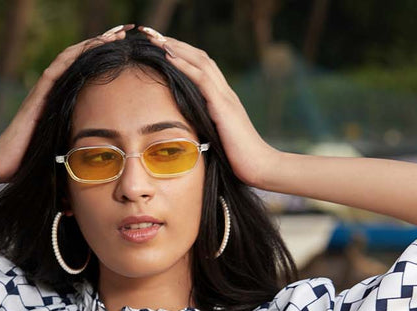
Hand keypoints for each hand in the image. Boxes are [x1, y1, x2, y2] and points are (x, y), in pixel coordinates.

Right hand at [0, 23, 134, 184]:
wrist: (3, 166)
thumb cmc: (30, 165)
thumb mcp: (60, 155)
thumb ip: (74, 154)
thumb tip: (91, 174)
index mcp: (60, 102)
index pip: (85, 73)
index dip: (105, 60)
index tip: (126, 52)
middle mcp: (53, 92)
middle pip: (81, 60)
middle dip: (104, 45)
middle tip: (127, 33)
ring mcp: (44, 92)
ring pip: (71, 58)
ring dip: (93, 44)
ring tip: (116, 35)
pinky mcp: (37, 96)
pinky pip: (58, 69)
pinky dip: (75, 55)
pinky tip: (92, 45)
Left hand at [138, 26, 277, 187]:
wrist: (260, 167)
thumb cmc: (240, 161)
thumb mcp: (218, 142)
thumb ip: (206, 132)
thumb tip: (189, 137)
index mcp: (224, 101)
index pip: (203, 70)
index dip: (185, 57)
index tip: (164, 50)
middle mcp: (226, 93)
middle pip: (201, 58)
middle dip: (178, 45)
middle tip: (156, 36)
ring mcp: (226, 97)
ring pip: (201, 62)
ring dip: (178, 48)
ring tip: (158, 39)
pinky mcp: (223, 106)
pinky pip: (202, 78)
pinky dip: (185, 65)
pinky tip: (170, 56)